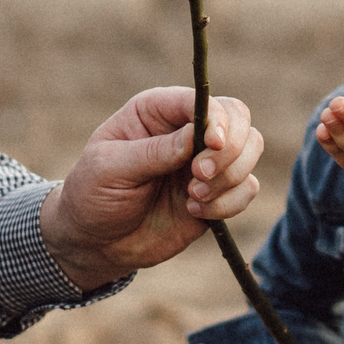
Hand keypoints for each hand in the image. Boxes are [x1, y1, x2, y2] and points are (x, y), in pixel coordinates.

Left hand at [41, 88, 263, 291]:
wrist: (94, 242)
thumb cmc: (92, 194)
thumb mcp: (109, 168)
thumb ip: (153, 152)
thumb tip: (197, 136)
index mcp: (158, 110)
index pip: (205, 101)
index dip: (217, 119)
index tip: (212, 144)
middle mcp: (188, 130)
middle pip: (239, 119)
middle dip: (229, 150)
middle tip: (198, 177)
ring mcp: (206, 161)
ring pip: (251, 150)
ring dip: (229, 178)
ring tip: (193, 197)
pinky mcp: (217, 193)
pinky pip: (247, 189)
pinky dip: (229, 203)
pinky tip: (195, 211)